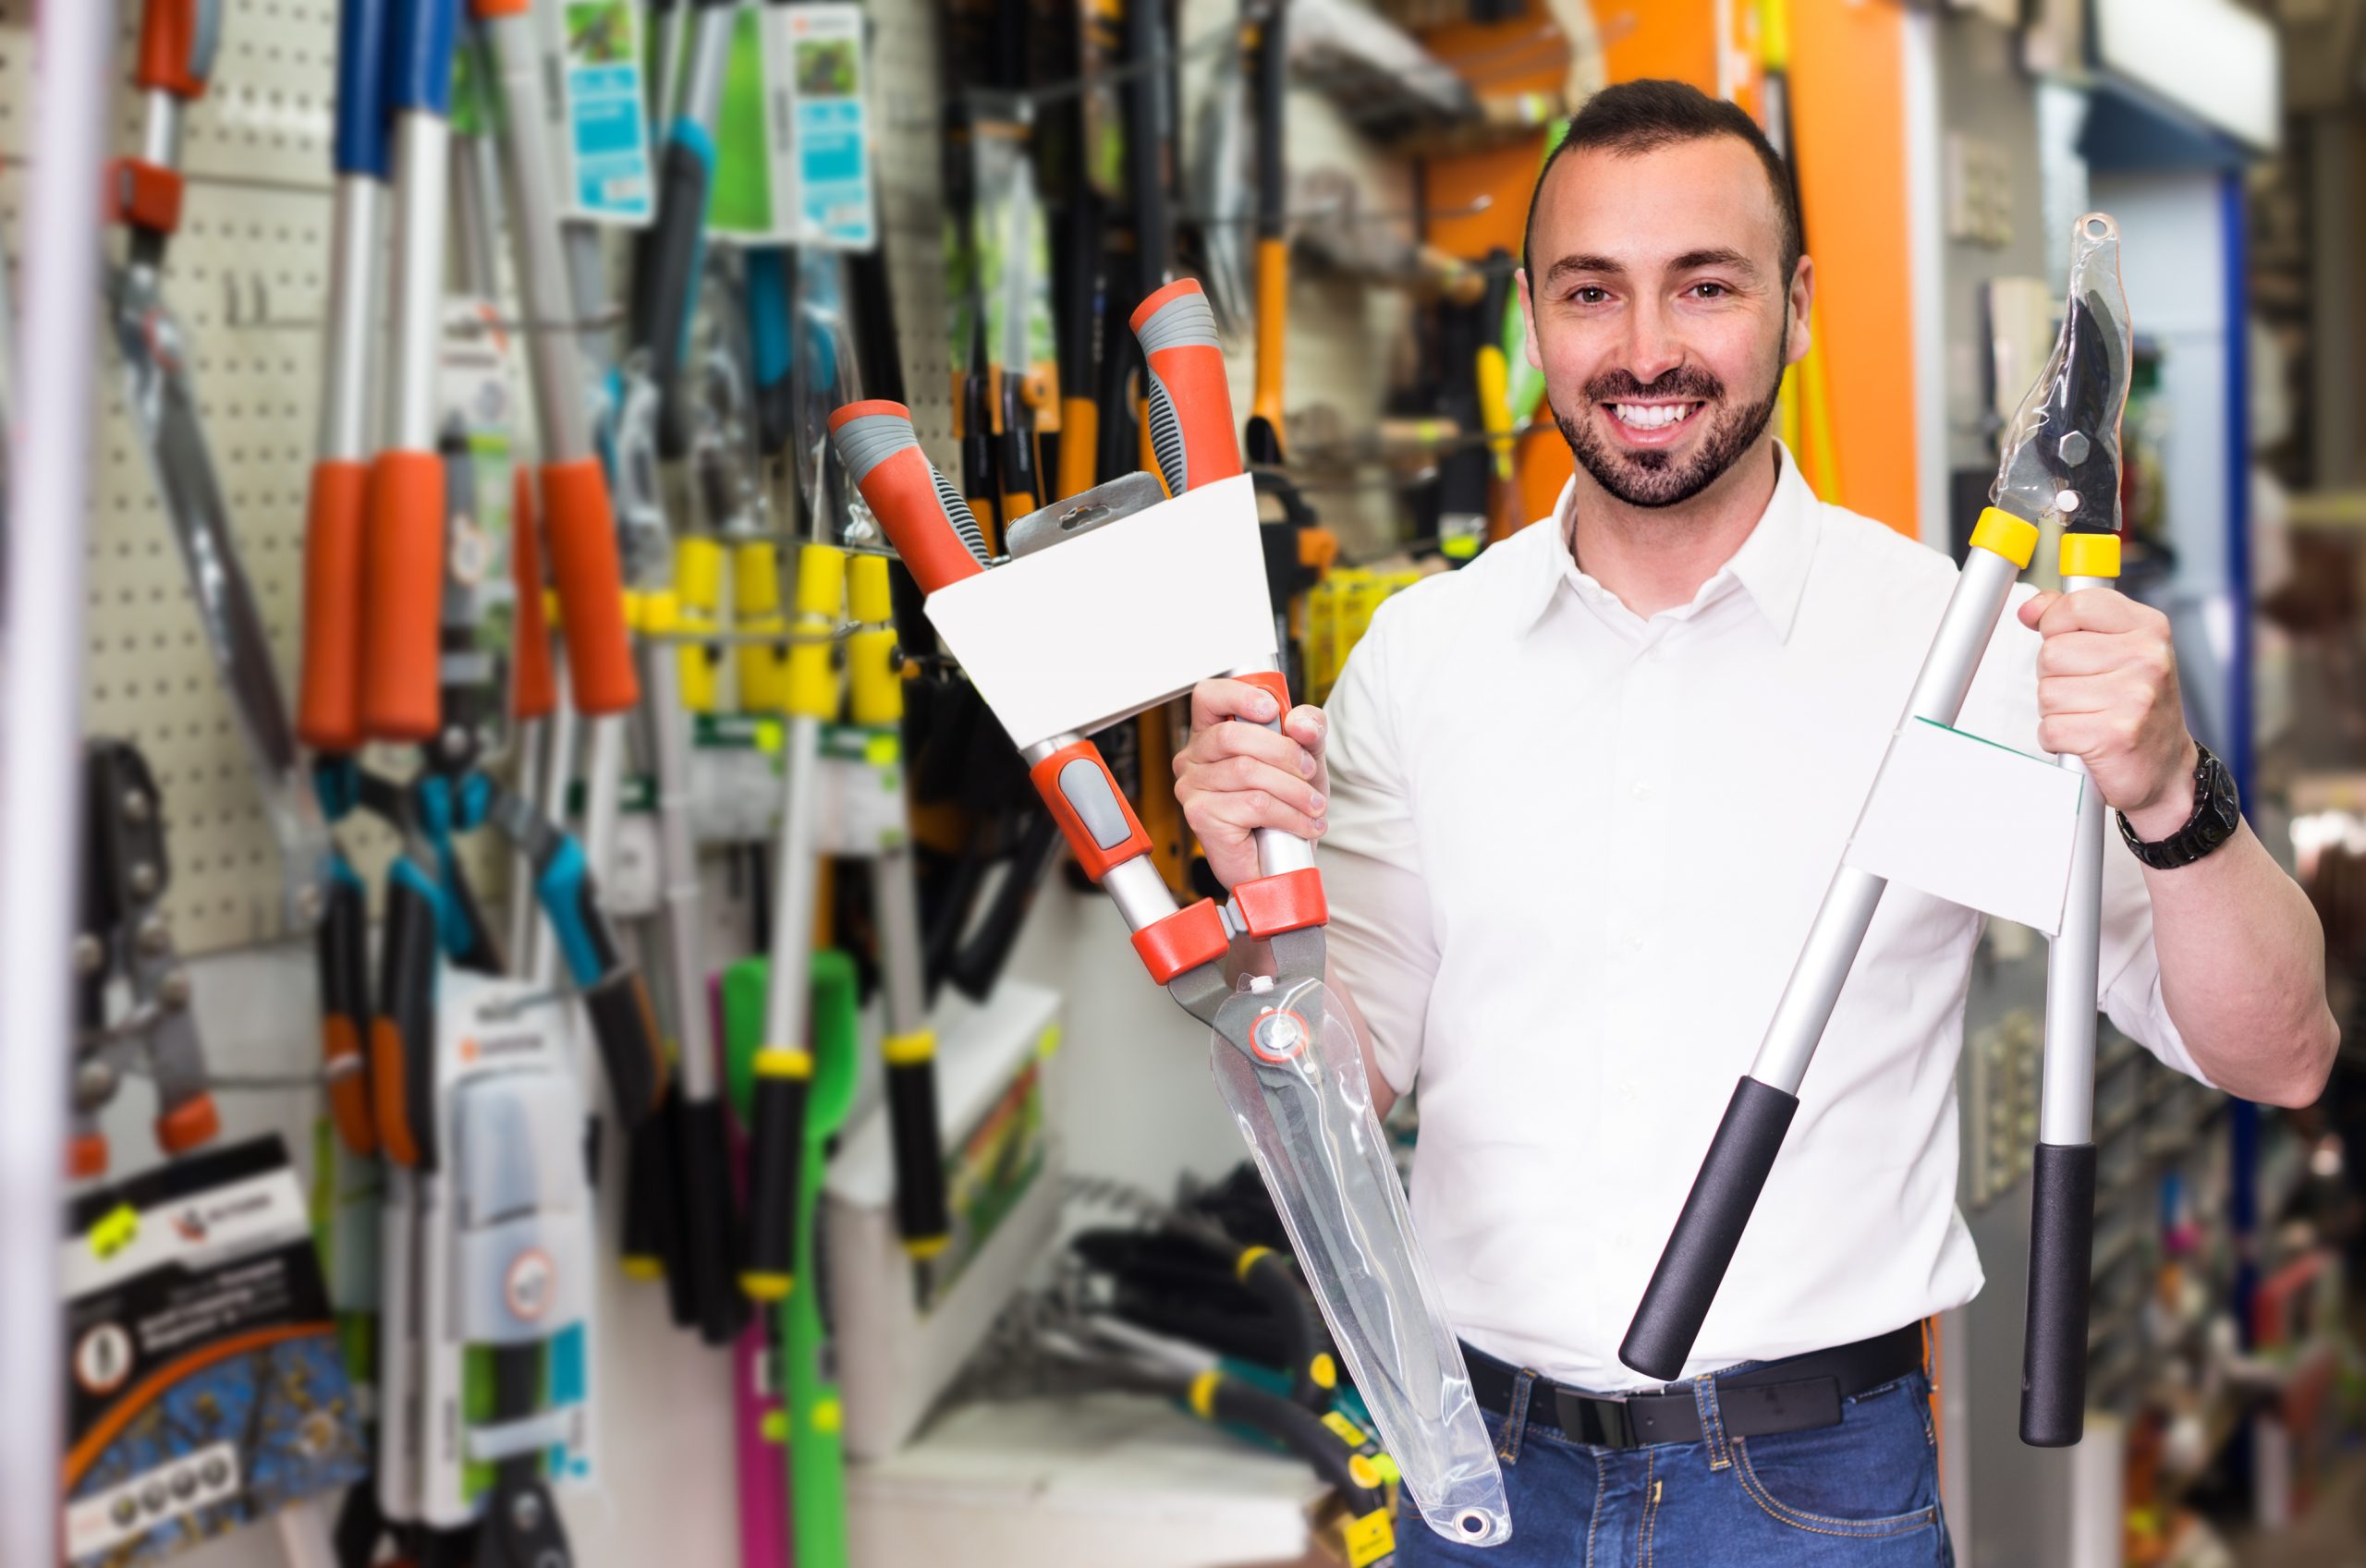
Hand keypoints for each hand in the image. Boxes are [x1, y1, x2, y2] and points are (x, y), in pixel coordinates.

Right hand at [1172, 678, 1329, 890]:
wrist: (1280, 864)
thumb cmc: (1284, 808)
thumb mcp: (1306, 759)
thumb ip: (1309, 730)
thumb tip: (1299, 722)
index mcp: (1211, 734)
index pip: (1208, 696)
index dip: (1238, 695)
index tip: (1272, 710)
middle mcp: (1194, 759)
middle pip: (1233, 735)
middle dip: (1284, 752)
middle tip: (1309, 773)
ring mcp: (1192, 789)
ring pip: (1248, 771)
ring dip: (1293, 790)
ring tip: (1313, 805)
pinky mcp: (1201, 817)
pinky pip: (1253, 804)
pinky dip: (1288, 814)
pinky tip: (1302, 824)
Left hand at [2018, 586, 2198, 837]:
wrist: (2166, 768)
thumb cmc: (2136, 706)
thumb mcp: (2117, 649)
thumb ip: (2073, 620)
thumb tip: (2031, 608)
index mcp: (2148, 629)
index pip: (2077, 605)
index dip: (2055, 624)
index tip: (2066, 641)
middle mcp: (2147, 658)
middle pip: (2052, 652)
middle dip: (2055, 677)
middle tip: (2087, 692)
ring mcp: (2134, 697)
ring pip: (2047, 692)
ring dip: (2056, 710)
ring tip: (2089, 715)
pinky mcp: (2114, 735)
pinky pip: (2050, 728)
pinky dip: (2057, 738)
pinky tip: (2085, 737)